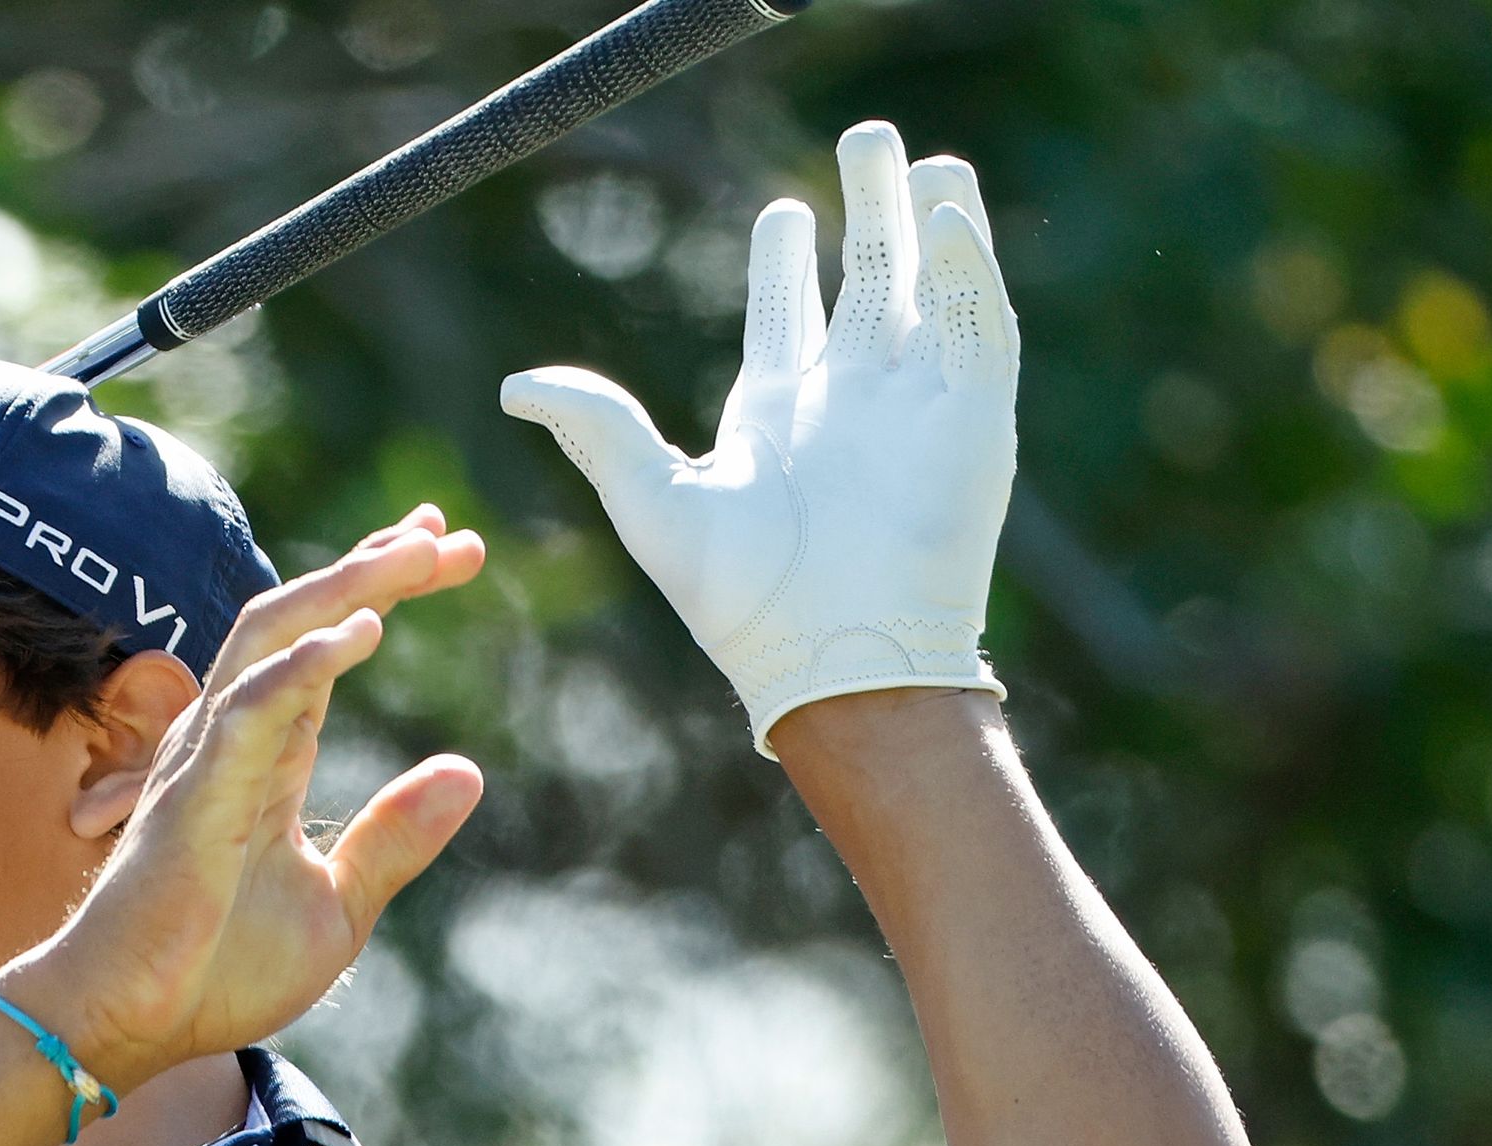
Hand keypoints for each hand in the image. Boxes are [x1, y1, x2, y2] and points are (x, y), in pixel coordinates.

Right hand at [1, 507, 485, 1089]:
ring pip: (271, 638)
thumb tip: (469, 771)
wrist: (131, 1024)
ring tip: (418, 554)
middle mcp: (232, 739)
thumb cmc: (214, 973)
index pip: (322, 651)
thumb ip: (394, 839)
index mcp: (266, 760)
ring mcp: (208, 758)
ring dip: (346, 589)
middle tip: (450, 533)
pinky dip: (305, 664)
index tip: (444, 545)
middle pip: (299, 620)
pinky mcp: (195, 794)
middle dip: (373, 568)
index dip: (374, 591)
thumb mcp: (335, 908)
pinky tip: (362, 633)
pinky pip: (252, 708)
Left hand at [500, 119, 1019, 754]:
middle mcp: (850, 403)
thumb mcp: (653, 501)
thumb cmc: (741, 602)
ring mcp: (915, 407)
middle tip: (870, 141)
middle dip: (870, 212)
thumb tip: (513, 386)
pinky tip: (949, 216)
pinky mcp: (974, 420)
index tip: (782, 212)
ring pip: (932, 290)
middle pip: (867, 281)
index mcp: (778, 415)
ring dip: (932, 224)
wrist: (834, 658)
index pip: (786, 314)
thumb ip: (598, 429)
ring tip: (926, 162)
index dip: (784, 260)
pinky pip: (978, 325)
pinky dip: (969, 267)